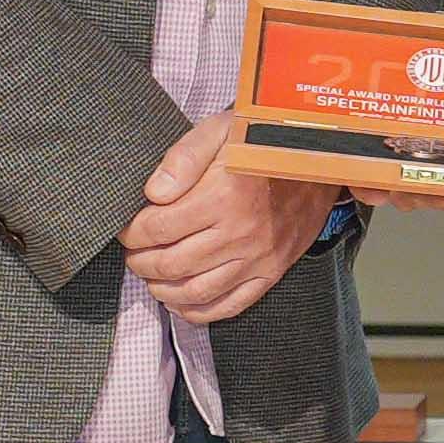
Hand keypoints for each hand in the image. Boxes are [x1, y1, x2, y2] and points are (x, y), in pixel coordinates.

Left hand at [121, 111, 330, 324]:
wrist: (316, 162)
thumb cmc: (264, 144)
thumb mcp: (222, 131)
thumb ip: (184, 157)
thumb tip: (153, 192)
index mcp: (221, 197)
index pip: (157, 228)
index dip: (132, 232)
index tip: (127, 229)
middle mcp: (238, 234)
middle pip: (171, 264)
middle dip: (141, 262)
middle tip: (133, 253)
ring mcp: (256, 258)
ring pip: (195, 290)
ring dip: (162, 289)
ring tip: (151, 277)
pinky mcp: (270, 273)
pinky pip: (230, 305)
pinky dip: (198, 311)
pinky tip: (180, 302)